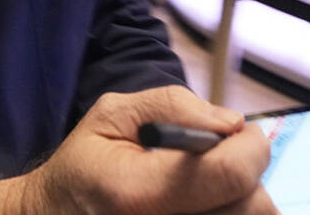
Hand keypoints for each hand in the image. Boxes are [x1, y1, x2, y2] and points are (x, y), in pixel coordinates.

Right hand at [0, 86, 277, 213]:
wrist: (57, 214)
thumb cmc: (87, 163)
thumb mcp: (112, 114)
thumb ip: (171, 105)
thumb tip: (230, 122)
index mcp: (141, 192)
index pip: (231, 174)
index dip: (249, 146)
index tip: (239, 131)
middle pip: (253, 205)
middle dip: (246, 171)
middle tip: (221, 154)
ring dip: (242, 196)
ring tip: (210, 180)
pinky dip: (230, 209)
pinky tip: (207, 199)